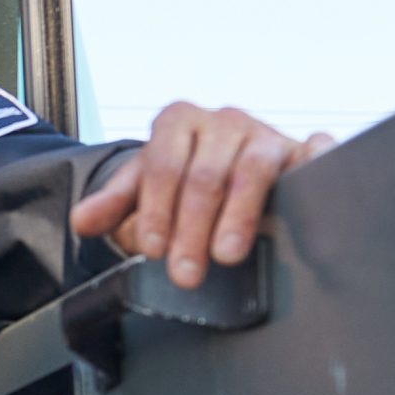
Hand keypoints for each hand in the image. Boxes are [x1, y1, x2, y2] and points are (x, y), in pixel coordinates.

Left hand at [69, 103, 332, 287]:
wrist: (221, 163)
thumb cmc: (180, 179)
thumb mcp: (143, 189)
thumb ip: (113, 204)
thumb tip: (81, 222)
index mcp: (177, 122)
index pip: (163, 166)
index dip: (157, 210)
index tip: (154, 249)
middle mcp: (222, 120)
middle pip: (205, 175)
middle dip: (192, 229)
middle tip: (186, 273)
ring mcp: (265, 132)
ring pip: (253, 170)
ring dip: (239, 217)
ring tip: (226, 256)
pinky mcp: (302, 148)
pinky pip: (313, 155)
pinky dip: (313, 174)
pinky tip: (306, 208)